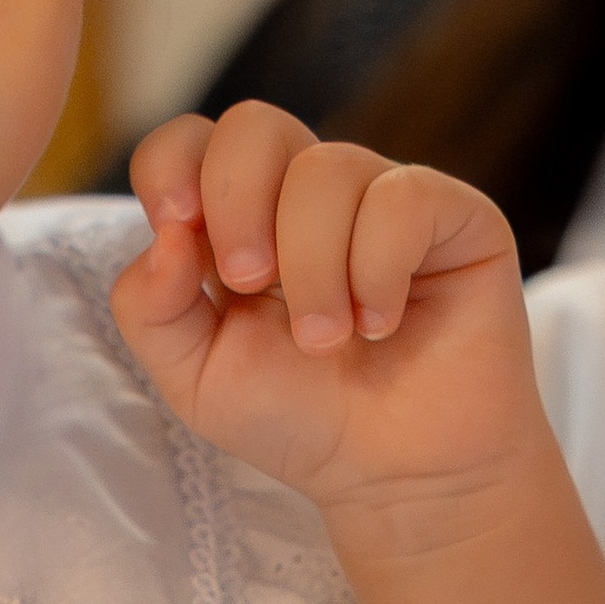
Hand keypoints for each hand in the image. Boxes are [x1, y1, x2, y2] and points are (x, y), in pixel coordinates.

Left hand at [112, 104, 554, 538]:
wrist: (399, 477)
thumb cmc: (303, 422)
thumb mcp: (196, 378)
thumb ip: (150, 308)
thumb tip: (166, 233)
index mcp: (240, 221)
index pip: (192, 141)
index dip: (172, 163)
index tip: (177, 223)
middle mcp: (308, 196)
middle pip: (254, 126)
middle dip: (237, 201)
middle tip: (249, 283)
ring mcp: (382, 198)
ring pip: (327, 168)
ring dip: (313, 266)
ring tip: (329, 340)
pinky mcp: (454, 215)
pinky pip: (401, 198)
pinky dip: (378, 268)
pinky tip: (382, 323)